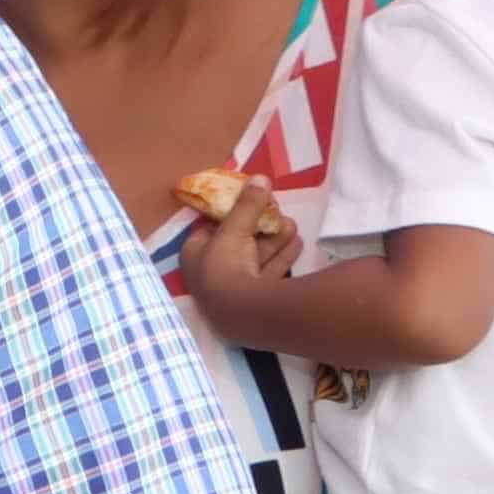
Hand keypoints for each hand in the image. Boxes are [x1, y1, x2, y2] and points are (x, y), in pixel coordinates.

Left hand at [178, 175, 301, 304]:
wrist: (244, 315)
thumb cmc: (226, 268)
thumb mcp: (234, 230)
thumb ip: (247, 205)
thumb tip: (260, 177)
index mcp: (195, 256)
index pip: (209, 229)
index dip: (229, 214)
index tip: (248, 200)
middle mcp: (211, 274)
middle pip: (238, 243)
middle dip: (260, 226)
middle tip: (278, 211)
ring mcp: (234, 290)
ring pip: (256, 258)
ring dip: (274, 239)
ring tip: (291, 224)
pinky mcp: (256, 301)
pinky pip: (270, 272)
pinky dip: (283, 256)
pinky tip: (298, 243)